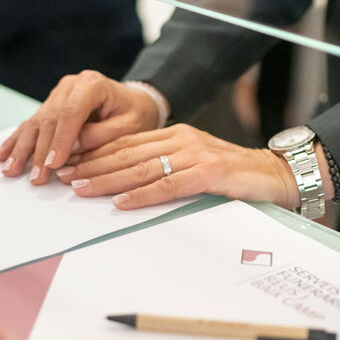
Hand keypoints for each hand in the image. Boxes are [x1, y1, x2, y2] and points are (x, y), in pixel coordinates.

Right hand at [0, 70, 160, 184]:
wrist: (135, 101)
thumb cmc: (136, 114)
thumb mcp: (129, 127)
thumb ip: (100, 137)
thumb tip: (70, 151)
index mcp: (92, 84)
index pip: (71, 113)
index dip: (60, 140)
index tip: (53, 164)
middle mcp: (71, 85)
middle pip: (49, 119)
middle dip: (40, 151)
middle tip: (36, 178)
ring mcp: (58, 94)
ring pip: (36, 122)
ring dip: (22, 148)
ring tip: (10, 170)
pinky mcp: (51, 105)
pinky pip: (32, 124)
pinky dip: (17, 141)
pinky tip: (2, 155)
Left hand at [59, 124, 299, 209]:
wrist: (277, 175)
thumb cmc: (235, 175)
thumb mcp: (196, 164)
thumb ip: (167, 168)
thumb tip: (127, 185)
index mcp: (175, 135)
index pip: (126, 143)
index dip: (94, 153)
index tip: (68, 163)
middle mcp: (181, 139)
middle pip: (126, 153)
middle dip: (91, 165)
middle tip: (62, 176)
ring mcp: (195, 154)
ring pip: (141, 168)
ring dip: (107, 180)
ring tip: (80, 188)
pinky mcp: (209, 172)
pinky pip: (168, 186)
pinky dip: (141, 196)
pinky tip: (121, 203)